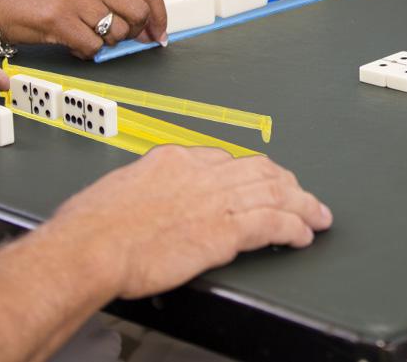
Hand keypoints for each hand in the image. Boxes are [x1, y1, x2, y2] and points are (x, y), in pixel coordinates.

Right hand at [0, 0, 167, 58]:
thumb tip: (147, 26)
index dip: (159, 14)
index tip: (159, 32)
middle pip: (138, 12)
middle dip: (134, 32)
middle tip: (118, 38)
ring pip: (116, 33)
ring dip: (106, 44)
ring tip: (87, 36)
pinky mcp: (58, 20)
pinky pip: (92, 48)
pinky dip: (86, 53)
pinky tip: (72, 43)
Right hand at [51, 147, 331, 299]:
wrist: (89, 247)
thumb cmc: (90, 228)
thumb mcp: (120, 191)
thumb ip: (146, 192)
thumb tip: (148, 205)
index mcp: (175, 159)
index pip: (226, 160)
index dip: (251, 172)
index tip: (262, 181)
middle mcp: (201, 173)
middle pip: (258, 170)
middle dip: (286, 183)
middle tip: (302, 195)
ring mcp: (216, 200)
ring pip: (274, 193)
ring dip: (301, 205)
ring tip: (316, 215)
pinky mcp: (224, 231)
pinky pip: (272, 223)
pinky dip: (293, 227)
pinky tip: (303, 234)